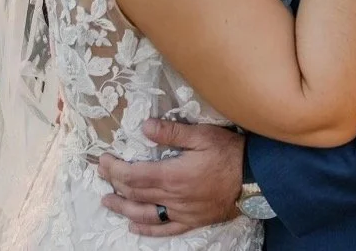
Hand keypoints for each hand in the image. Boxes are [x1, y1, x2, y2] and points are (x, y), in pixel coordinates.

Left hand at [99, 120, 243, 237]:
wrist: (254, 180)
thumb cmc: (229, 153)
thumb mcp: (202, 135)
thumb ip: (172, 132)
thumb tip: (145, 127)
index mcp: (172, 175)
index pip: (134, 174)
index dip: (115, 169)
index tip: (103, 160)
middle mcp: (172, 198)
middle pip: (136, 193)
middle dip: (115, 183)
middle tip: (101, 174)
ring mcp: (180, 212)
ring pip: (144, 213)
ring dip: (123, 207)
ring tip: (108, 201)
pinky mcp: (190, 221)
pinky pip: (164, 229)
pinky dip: (146, 229)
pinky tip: (135, 226)